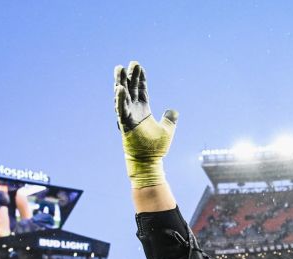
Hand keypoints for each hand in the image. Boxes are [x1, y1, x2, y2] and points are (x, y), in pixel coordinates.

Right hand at [114, 61, 177, 187]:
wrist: (149, 162)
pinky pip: (121, 110)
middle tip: (130, 63)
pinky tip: (119, 88)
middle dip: (129, 76)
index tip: (138, 66)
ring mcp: (128, 117)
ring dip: (120, 82)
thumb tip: (174, 110)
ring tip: (119, 69)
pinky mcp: (125, 124)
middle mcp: (134, 111)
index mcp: (143, 110)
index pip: (140, 90)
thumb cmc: (156, 148)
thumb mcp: (167, 130)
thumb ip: (170, 118)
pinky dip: (120, 99)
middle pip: (130, 89)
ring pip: (122, 96)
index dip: (140, 78)